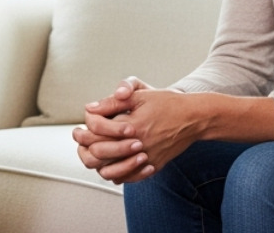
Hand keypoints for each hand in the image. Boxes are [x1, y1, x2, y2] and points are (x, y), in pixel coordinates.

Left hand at [76, 78, 204, 183]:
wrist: (193, 118)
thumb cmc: (166, 103)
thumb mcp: (139, 95)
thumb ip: (113, 102)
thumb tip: (90, 108)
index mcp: (132, 124)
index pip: (97, 129)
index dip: (86, 126)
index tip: (82, 125)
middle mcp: (137, 144)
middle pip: (100, 153)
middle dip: (85, 146)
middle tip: (80, 138)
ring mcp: (146, 158)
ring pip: (111, 171)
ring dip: (98, 163)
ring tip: (92, 153)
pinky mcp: (153, 166)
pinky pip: (128, 178)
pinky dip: (116, 174)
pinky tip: (112, 164)